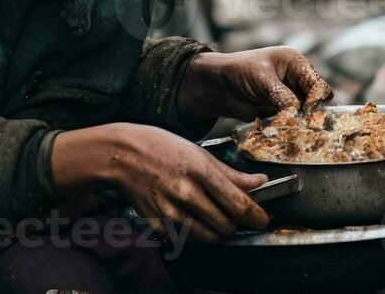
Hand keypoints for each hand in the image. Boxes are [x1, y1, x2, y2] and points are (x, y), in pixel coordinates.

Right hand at [52, 124, 267, 242]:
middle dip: (237, 223)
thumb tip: (259, 182)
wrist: (122, 155)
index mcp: (200, 171)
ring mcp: (171, 211)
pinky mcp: (159, 223)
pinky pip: (187, 238)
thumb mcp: (199, 153)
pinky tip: (191, 215)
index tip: (262, 219)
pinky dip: (195, 232)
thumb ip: (231, 172)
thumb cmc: (161, 147)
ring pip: (209, 237)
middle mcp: (186, 193)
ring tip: (215, 215)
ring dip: (218, 230)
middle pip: (226, 224)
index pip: (238, 204)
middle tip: (237, 215)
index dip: (256, 216)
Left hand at [176, 47, 333, 122]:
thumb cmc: (239, 70)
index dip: (316, 100)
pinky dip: (288, 130)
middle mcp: (297, 81)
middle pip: (317, 102)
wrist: (218, 86)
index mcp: (296, 64)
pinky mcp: (280, 113)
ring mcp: (290, 98)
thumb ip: (282, 96)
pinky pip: (292, 125)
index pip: (318, 85)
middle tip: (301, 124)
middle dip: (311, 114)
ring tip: (289, 130)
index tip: (306, 112)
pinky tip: (280, 133)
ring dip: (299, 125)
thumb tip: (298, 114)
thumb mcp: (263, 79)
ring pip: (306, 116)